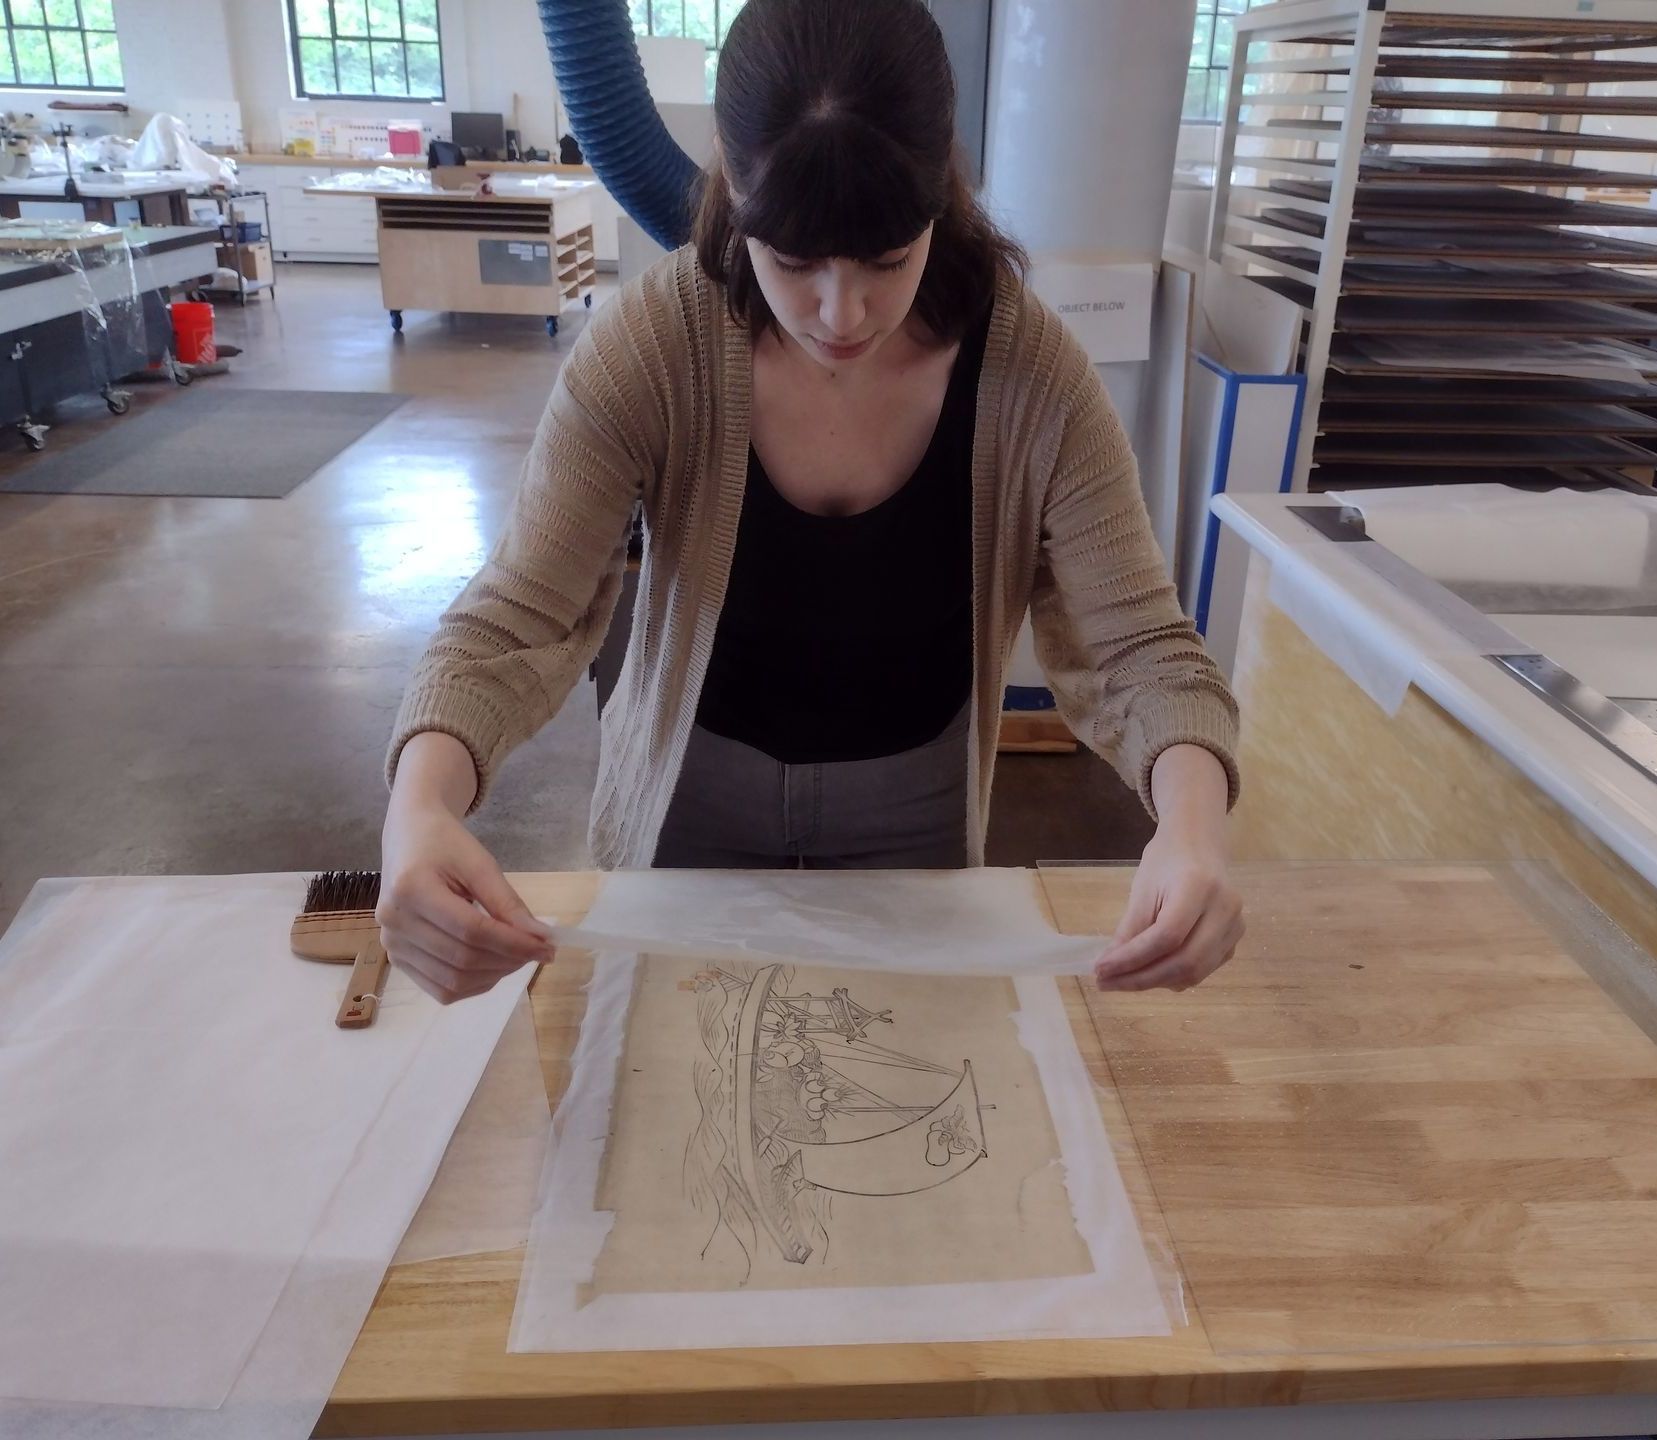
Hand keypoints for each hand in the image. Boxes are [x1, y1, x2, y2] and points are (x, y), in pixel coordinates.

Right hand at [379, 797, 553, 1004]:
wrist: (409, 840)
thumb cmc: (445, 845)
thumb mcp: (480, 863)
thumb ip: (508, 902)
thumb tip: (540, 937)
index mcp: (411, 889)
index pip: (471, 930)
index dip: (513, 943)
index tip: (548, 946)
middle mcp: (395, 923)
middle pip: (462, 959)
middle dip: (509, 960)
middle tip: (539, 951)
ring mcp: (392, 946)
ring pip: (452, 982)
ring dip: (494, 976)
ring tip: (518, 957)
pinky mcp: (397, 961)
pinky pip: (441, 989)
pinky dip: (474, 985)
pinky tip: (494, 966)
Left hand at [1094, 745, 1242, 992]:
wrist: (1199, 844)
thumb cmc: (1166, 860)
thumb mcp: (1142, 888)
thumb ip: (1130, 928)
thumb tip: (1110, 966)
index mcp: (1200, 887)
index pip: (1166, 936)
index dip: (1132, 959)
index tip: (1100, 970)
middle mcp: (1225, 909)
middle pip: (1185, 961)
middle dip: (1142, 978)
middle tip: (1107, 983)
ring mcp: (1235, 927)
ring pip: (1196, 972)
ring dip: (1155, 982)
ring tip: (1123, 979)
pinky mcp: (1235, 940)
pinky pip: (1203, 970)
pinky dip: (1173, 977)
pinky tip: (1148, 972)